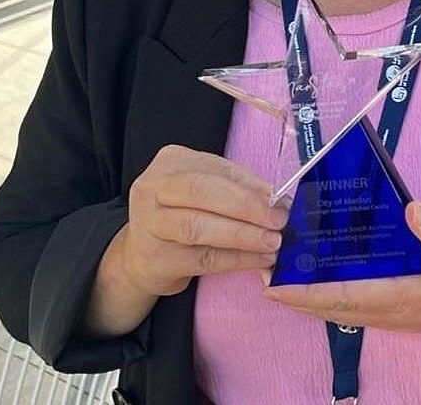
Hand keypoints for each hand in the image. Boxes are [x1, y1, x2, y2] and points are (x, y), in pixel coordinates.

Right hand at [119, 144, 288, 297]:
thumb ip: (236, 190)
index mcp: (172, 161)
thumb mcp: (203, 192)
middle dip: (247, 206)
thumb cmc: (181, 214)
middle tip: (278, 220)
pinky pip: (202, 258)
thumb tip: (279, 200)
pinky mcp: (155, 258)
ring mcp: (149, 223)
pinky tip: (258, 260)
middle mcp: (154, 188)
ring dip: (243, 235)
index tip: (281, 199)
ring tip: (273, 242)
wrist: (139, 255)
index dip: (252, 185)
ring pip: (200, 227)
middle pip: (203, 192)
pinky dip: (235, 259)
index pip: (218, 169)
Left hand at [264, 201, 420, 349]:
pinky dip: (338, 300)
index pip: (352, 295)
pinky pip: (364, 310)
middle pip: (340, 308)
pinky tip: (328, 282)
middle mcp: (403, 311)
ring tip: (286, 278)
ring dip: (315, 300)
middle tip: (266, 276)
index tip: (276, 284)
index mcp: (415, 294)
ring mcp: (405, 317)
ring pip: (349, 312)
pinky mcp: (411, 314)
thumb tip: (409, 209)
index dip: (310, 292)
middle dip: (300, 297)